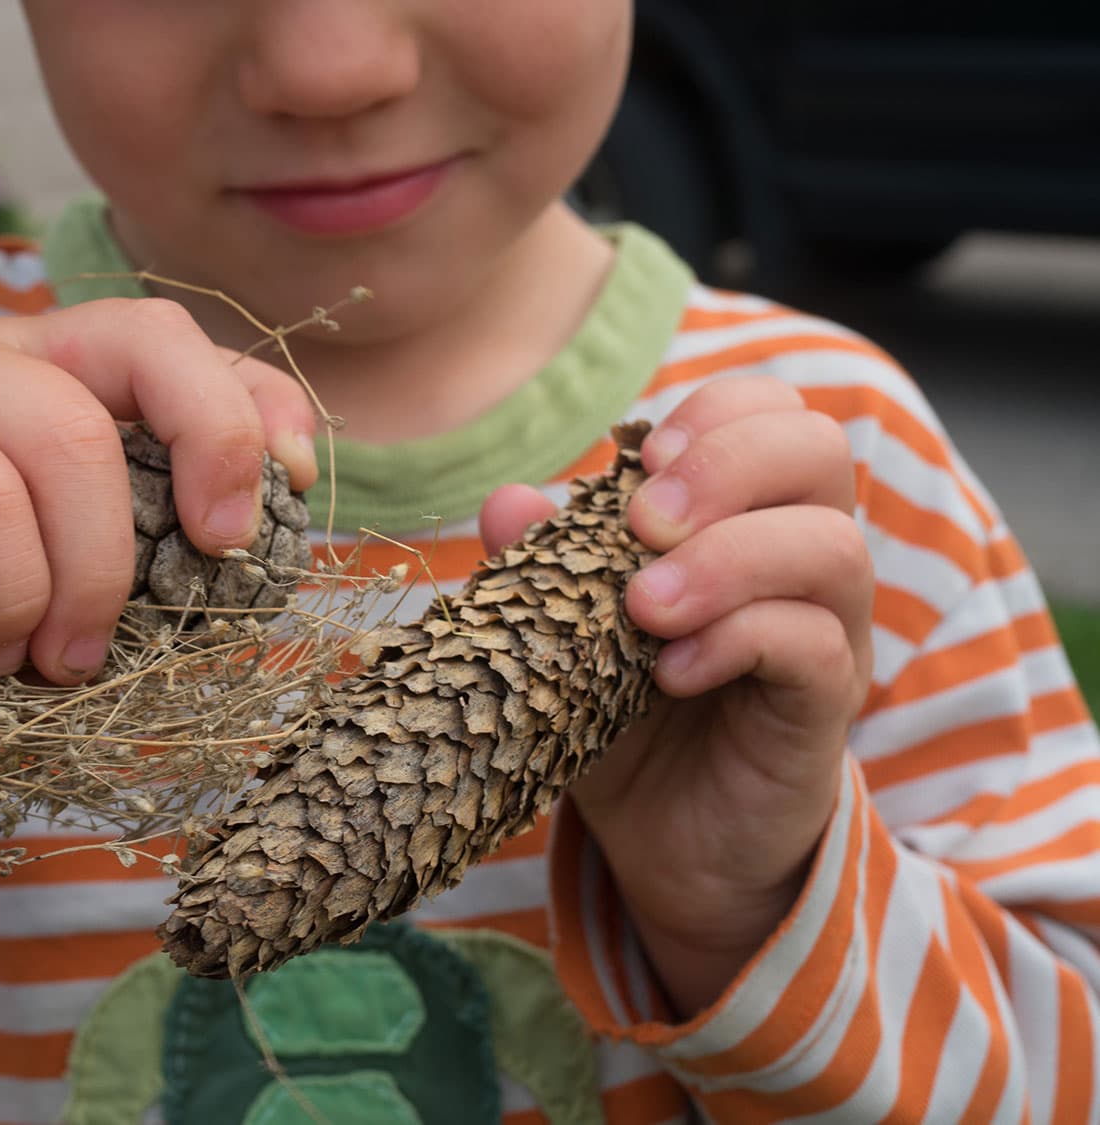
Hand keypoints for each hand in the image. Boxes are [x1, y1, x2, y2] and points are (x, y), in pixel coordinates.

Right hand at [0, 299, 316, 685]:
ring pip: (68, 438)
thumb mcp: (23, 569)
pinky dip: (8, 586)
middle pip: (150, 338)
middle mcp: (4, 357)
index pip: (187, 351)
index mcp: (57, 382)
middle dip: (217, 438)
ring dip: (93, 571)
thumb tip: (208, 603)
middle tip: (217, 551)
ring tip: (65, 659)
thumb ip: (102, 557)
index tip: (293, 486)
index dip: (259, 404)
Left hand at [481, 376, 872, 1014]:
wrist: (667, 839)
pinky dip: (737, 641)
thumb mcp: (565, 633)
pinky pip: (816, 644)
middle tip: (644, 524)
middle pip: (817, 449)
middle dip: (724, 465)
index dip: (713, 414)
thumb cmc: (620, 715)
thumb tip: (507, 502)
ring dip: (727, 560)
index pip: (770, 411)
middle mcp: (801, 558)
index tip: (639, 463)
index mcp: (746, 515)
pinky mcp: (827, 706)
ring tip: (645, 610)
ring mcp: (828, 630)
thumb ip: (542, 565)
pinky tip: (669, 674)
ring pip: (831, 546)